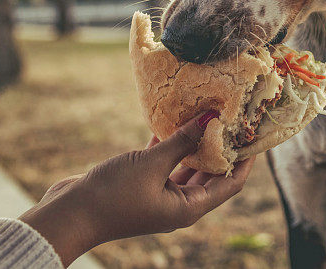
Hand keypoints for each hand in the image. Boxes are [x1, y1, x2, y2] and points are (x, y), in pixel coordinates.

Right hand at [20, 111, 254, 265]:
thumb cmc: (113, 195)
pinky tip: (172, 119)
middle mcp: (180, 203)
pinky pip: (165, 161)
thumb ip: (182, 141)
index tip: (256, 131)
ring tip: (207, 112)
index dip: (246, 158)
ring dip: (196, 142)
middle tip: (234, 116)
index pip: (232, 182)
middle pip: (212, 172)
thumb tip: (211, 118)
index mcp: (190, 206)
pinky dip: (170, 143)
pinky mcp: (143, 184)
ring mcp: (161, 194)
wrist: (69, 213)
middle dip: (223, 146)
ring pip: (188, 164)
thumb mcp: (152, 164)